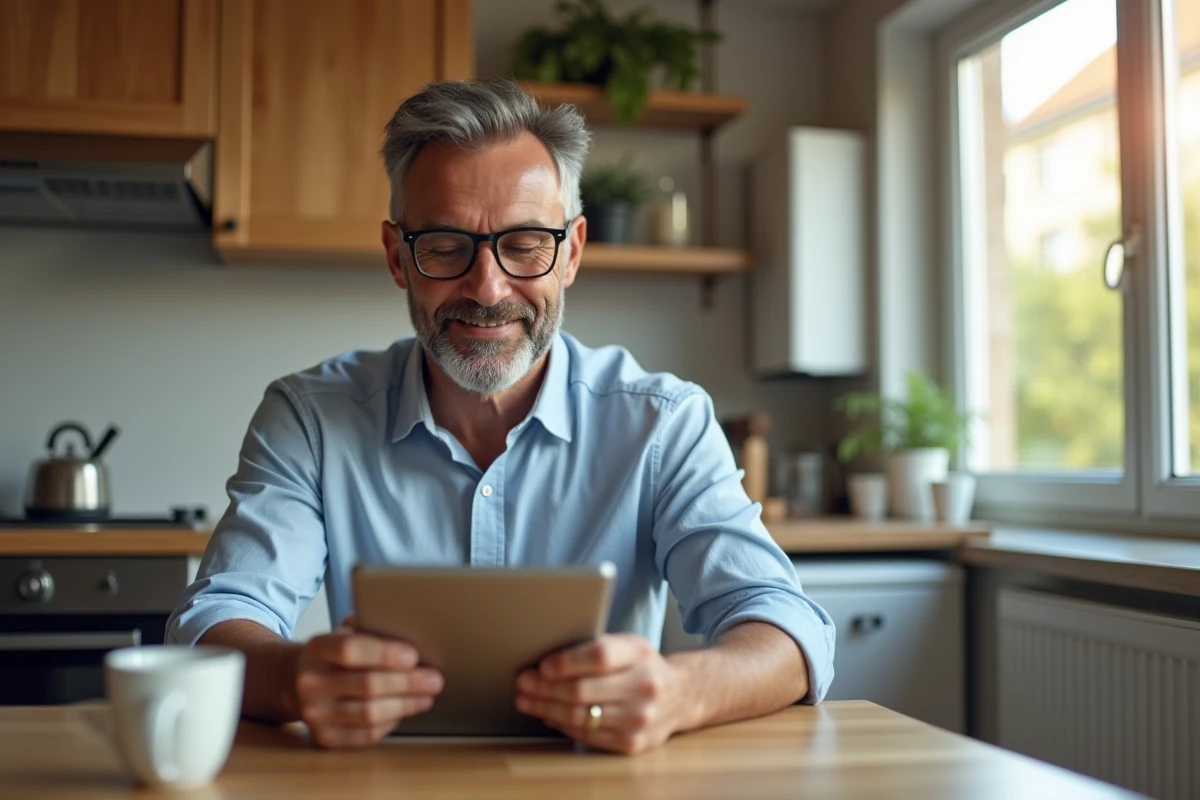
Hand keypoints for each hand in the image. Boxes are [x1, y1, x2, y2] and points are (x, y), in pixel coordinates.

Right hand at [293, 617, 442, 748]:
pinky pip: (366, 734)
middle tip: (435, 679)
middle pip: (366, 685)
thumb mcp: (344, 633)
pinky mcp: (324, 738)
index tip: (414, 656)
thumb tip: (411, 632)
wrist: (296, 682)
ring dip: (405, 705)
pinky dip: (391, 722)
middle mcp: (310, 683)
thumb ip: (370, 629)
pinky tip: (405, 710)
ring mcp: (315, 714)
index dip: (384, 653)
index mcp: (316, 649)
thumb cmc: (334, 655)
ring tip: (427, 696)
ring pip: (370, 713)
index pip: (349, 650)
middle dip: (407, 683)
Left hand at [514, 634, 692, 754]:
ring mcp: (640, 718)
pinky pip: (589, 736)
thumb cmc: (642, 665)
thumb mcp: (626, 644)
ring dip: (547, 709)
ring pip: (582, 717)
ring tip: (527, 700)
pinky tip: (549, 716)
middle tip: (523, 683)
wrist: (681, 694)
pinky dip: (564, 725)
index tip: (542, 665)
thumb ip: (593, 647)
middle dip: (545, 688)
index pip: (599, 657)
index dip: (567, 662)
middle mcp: (644, 686)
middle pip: (583, 691)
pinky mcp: (634, 743)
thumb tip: (546, 662)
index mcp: (639, 654)